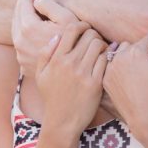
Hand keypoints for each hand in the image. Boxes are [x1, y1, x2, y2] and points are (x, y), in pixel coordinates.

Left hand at [11, 0, 78, 75]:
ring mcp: (21, 56)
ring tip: (25, 6)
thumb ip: (50, 5)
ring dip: (20, 17)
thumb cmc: (77, 44)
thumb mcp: (68, 19)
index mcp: (29, 29)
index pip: (25, 5)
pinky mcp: (24, 66)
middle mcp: (20, 43)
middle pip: (17, 17)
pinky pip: (20, 45)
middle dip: (21, 2)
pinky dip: (22, 32)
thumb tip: (35, 1)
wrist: (76, 76)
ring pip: (16, 32)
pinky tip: (27, 27)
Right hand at [35, 21, 107, 136]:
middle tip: (94, 40)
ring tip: (101, 50)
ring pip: (99, 45)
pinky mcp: (96, 84)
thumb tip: (57, 36)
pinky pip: (105, 61)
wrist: (62, 122)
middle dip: (93, 34)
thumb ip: (45, 53)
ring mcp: (83, 73)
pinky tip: (105, 60)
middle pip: (88, 35)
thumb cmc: (52, 97)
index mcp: (56, 59)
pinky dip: (107, 57)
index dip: (80, 24)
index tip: (84, 28)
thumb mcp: (41, 75)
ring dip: (102, 44)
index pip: (71, 29)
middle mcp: (70, 64)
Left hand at [102, 35, 147, 137]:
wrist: (146, 119)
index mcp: (137, 51)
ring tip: (137, 74)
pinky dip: (118, 70)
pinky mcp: (105, 80)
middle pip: (132, 45)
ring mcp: (110, 69)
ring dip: (128, 59)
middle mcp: (120, 57)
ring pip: (120, 55)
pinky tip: (128, 81)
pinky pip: (112, 67)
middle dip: (141, 52)